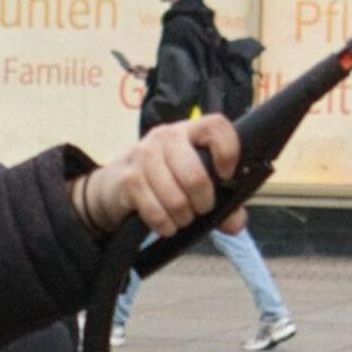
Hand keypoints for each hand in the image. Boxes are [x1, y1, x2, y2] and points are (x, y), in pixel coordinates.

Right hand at [80, 116, 244, 238]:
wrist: (115, 186)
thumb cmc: (164, 181)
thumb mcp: (194, 185)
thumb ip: (223, 204)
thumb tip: (236, 224)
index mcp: (189, 131)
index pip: (216, 126)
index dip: (228, 151)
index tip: (227, 175)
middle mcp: (166, 137)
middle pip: (196, 175)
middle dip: (203, 202)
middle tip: (201, 209)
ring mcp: (144, 155)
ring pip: (176, 198)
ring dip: (183, 217)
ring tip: (182, 217)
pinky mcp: (129, 179)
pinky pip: (156, 211)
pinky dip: (165, 225)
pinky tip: (166, 224)